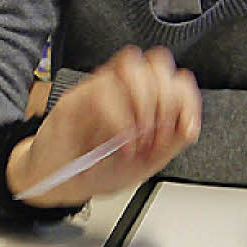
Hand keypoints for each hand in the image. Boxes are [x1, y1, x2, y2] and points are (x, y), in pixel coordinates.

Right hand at [7, 45, 200, 205]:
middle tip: (157, 135)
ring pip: (131, 67)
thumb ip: (169, 143)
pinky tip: (119, 144)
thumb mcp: (144, 163)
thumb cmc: (96, 170)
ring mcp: (97, 89)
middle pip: (158, 63)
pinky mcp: (74, 99)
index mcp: (143, 100)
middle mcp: (122, 89)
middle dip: (165, 101)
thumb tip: (189, 126)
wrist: (57, 184)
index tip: (185, 127)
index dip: (186, 98)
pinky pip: (102, 93)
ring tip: (138, 137)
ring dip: (143, 104)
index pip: (174, 76)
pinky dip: (119, 122)